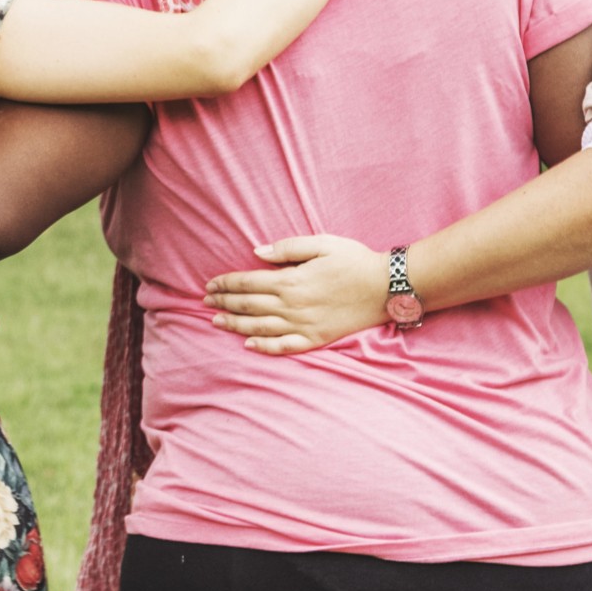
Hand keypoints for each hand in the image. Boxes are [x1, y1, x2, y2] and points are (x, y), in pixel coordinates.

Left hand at [204, 235, 388, 354]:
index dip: (226, 284)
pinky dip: (264, 347)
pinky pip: (284, 347)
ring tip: (216, 322)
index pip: (248, 283)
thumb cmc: (354, 260)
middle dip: (223, 304)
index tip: (209, 285)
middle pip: (248, 306)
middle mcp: (293, 306)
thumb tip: (257, 253)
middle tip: (205, 303)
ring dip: (235, 325)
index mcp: (291, 280)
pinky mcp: (316, 339)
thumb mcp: (322, 243)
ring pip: (259, 327)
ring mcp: (303, 325)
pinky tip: (249, 345)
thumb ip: (287, 248)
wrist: (386, 287)